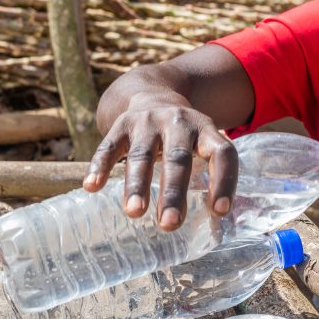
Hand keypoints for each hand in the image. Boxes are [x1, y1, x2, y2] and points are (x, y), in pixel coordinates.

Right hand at [84, 103, 238, 231]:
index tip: (220, 212)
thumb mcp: (203, 142)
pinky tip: (92, 187)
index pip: (222, 153)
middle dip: (173, 192)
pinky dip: (99, 166)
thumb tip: (215, 222)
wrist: (153, 94)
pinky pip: (109, 147)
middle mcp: (179, 123)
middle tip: (169, 224)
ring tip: (135, 213)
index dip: (225, 181)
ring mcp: (148, 122)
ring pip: (142, 155)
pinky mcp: (121, 124)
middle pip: (178, 159)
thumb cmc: (184, 135)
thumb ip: (208, 173)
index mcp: (206, 130)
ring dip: (138, 185)